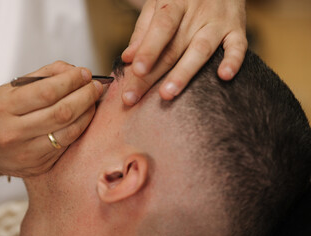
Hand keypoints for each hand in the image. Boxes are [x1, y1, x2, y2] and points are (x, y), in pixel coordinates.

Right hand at [0, 61, 102, 176]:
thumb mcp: (11, 89)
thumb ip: (44, 76)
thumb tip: (76, 71)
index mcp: (2, 107)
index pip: (47, 92)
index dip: (71, 81)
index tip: (85, 73)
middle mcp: (12, 133)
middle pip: (62, 112)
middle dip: (85, 95)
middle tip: (96, 86)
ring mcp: (26, 153)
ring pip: (68, 131)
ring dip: (87, 112)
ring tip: (93, 99)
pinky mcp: (38, 166)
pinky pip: (67, 144)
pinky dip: (80, 127)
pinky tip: (85, 116)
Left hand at [121, 0, 246, 104]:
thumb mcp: (159, 4)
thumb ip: (144, 31)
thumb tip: (128, 58)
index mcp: (175, 2)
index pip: (161, 28)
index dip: (148, 50)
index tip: (136, 71)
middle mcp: (198, 12)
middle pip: (174, 47)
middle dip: (153, 75)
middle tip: (134, 97)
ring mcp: (219, 21)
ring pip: (201, 50)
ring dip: (183, 74)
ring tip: (167, 94)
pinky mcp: (237, 29)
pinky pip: (238, 46)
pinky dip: (233, 61)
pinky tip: (224, 76)